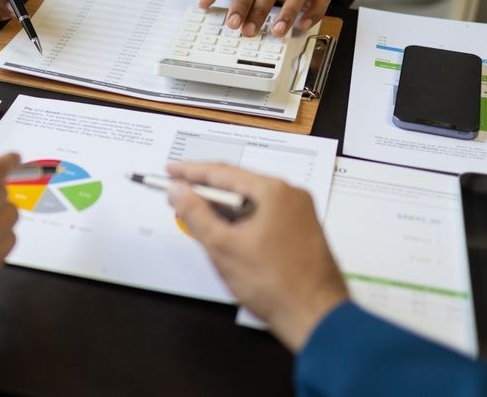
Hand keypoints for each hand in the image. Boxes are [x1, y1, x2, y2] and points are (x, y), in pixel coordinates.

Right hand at [166, 163, 347, 351]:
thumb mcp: (223, 247)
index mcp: (274, 191)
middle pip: (238, 183)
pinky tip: (225, 231)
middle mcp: (291, 195)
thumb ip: (195, 214)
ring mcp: (299, 212)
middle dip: (205, 191)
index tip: (171, 171)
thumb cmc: (275, 285)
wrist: (315, 316)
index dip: (190, 171)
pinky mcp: (300, 230)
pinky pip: (264, 214)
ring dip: (223, 207)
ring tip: (197, 216)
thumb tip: (178, 191)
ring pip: (251, 201)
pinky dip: (241, 219)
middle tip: (178, 194)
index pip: (223, 172)